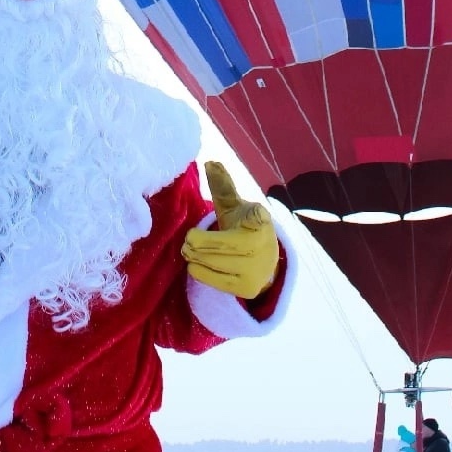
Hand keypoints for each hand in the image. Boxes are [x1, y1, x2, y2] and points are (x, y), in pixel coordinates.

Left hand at [181, 162, 278, 299]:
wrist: (263, 262)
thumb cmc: (242, 228)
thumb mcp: (234, 206)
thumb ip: (222, 187)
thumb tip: (209, 162)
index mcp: (261, 220)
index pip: (257, 217)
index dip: (255, 216)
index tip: (255, 215)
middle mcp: (263, 246)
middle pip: (219, 243)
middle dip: (196, 241)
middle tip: (187, 240)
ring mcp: (256, 269)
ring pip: (212, 262)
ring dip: (194, 256)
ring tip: (190, 250)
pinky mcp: (248, 289)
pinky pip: (212, 279)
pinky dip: (198, 270)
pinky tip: (197, 263)